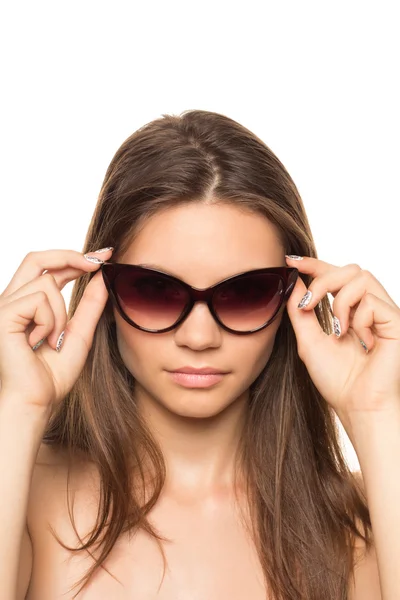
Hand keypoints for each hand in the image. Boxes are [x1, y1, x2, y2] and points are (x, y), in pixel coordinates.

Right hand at [0, 248, 112, 414]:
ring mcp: (3, 307)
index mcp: (25, 305)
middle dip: (71, 256)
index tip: (103, 256)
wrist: (36, 402)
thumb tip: (103, 277)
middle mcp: (10, 301)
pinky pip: (40, 299)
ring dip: (61, 314)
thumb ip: (90, 305)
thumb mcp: (79, 334)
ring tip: (53, 341)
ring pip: (47, 283)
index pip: (47, 269)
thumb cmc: (51, 377)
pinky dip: (50, 321)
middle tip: (98, 262)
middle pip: (37, 258)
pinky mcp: (2, 315)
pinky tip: (41, 342)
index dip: (74, 258)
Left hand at [284, 256, 399, 423]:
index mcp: (350, 311)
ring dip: (340, 303)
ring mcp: (384, 313)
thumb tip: (293, 282)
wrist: (359, 406)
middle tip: (308, 304)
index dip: (313, 264)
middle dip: (322, 280)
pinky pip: (372, 300)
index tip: (290, 261)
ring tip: (339, 330)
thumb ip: (300, 312)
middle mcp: (369, 308)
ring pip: (361, 277)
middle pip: (349, 269)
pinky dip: (358, 319)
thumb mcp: (309, 341)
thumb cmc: (338, 381)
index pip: (334, 276)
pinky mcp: (396, 320)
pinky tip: (361, 341)